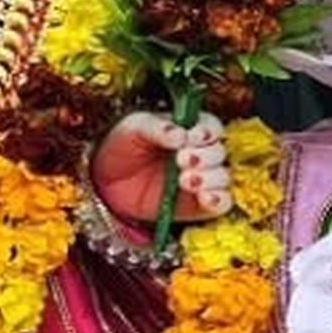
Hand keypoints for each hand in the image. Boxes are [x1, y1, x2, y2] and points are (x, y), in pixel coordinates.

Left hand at [91, 111, 230, 229]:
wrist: (108, 181)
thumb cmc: (123, 146)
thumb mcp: (134, 128)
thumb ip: (157, 128)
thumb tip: (180, 135)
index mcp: (190, 129)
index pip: (211, 127)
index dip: (206, 132)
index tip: (192, 137)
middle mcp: (202, 154)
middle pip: (219, 152)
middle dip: (204, 157)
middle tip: (182, 160)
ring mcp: (203, 180)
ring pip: (223, 177)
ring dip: (210, 178)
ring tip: (186, 180)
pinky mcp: (200, 205)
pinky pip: (221, 203)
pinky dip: (218, 200)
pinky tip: (204, 197)